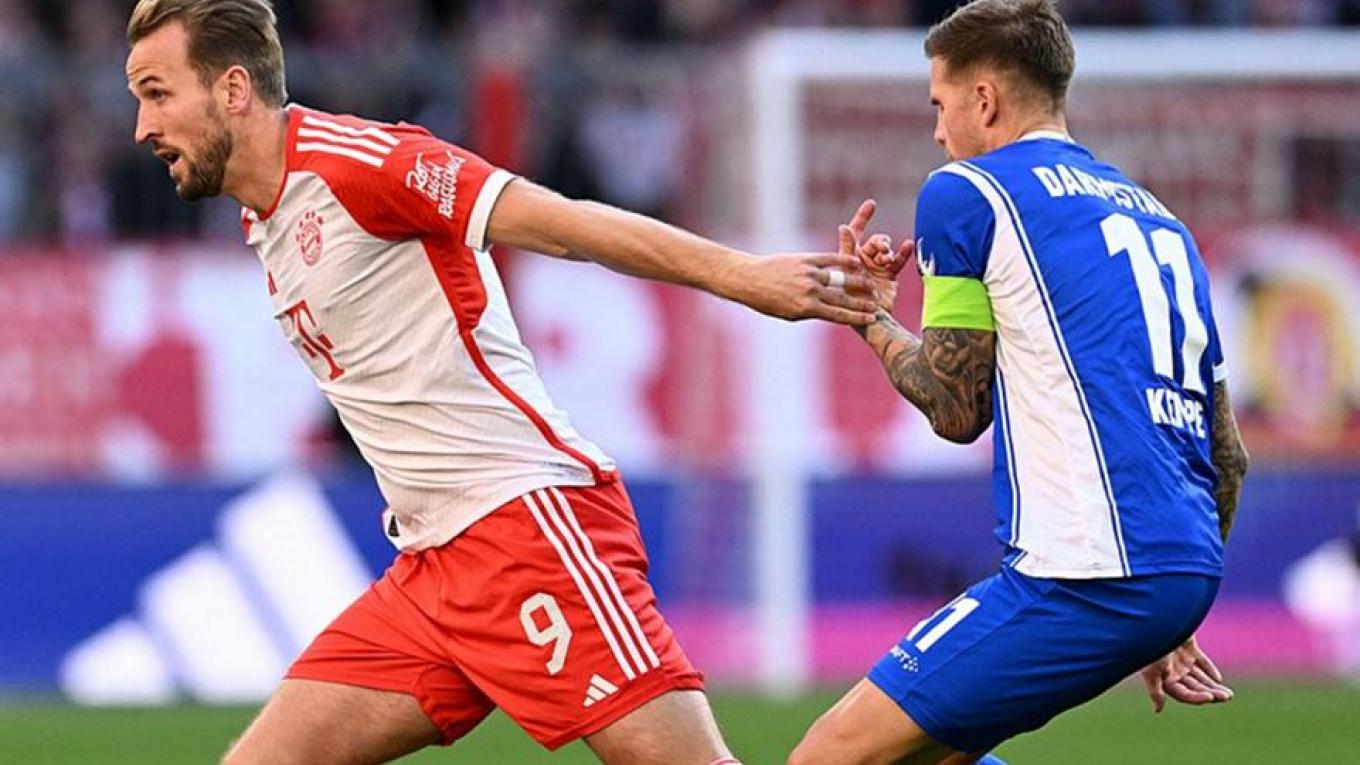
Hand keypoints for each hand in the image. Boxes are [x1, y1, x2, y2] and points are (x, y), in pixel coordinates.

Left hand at [733, 252, 877, 325]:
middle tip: (878, 305)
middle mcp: (810, 291)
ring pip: (840, 279)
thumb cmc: (768, 301)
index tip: (872, 319)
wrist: (750, 279)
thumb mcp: (790, 313)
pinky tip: (856, 262)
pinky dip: (844, 261)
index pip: (838, 315)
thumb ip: (811, 312)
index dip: (857, 318)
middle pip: (844, 298)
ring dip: (858, 282)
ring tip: (870, 286)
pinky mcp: (805, 259)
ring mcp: (809, 274)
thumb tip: (830, 313)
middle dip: (862, 303)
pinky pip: (829, 259)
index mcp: (807, 308)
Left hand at [838, 199, 911, 312]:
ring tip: (886, 258)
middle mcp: (862, 259)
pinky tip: (908, 245)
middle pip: (874, 240)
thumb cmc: (849, 298)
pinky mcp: (889, 275)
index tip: (871, 204)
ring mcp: (876, 267)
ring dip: (888, 250)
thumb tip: (844, 226)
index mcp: (848, 256)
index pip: (855, 232)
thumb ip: (847, 249)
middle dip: (880, 242)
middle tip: (882, 249)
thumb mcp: (846, 271)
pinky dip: (903, 253)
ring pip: (886, 249)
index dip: (862, 217)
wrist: (867, 320)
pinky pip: (898, 260)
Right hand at [1139, 635, 1232, 713]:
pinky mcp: (1188, 645)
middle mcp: (1173, 670)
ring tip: (1228, 694)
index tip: (1211, 697)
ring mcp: (1181, 658)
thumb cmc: (1151, 646)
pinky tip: (1218, 678)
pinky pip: (1201, 660)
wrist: (1155, 619)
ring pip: (1200, 676)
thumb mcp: (1152, 671)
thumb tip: (1157, 711)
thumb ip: (1155, 691)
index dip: (1197, 698)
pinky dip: (1209, 669)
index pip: (1184, 694)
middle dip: (1211, 693)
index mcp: (1164, 678)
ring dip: (1213, 685)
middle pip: (1195, 687)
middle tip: (1227, 697)